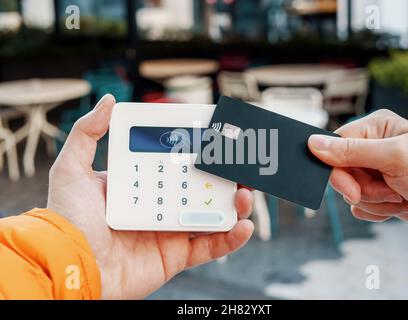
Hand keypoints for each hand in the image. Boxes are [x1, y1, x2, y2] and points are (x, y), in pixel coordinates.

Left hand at [47, 95, 253, 298]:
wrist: (69, 266)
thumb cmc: (67, 219)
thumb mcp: (72, 168)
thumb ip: (88, 133)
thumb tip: (109, 101)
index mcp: (140, 185)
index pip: (175, 164)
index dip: (196, 152)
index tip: (216, 138)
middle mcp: (158, 206)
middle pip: (199, 188)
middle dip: (223, 177)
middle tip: (239, 164)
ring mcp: (169, 232)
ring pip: (211, 215)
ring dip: (235, 204)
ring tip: (247, 193)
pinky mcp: (175, 256)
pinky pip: (210, 247)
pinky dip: (231, 239)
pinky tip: (244, 225)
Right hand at [308, 109, 407, 235]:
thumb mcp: (395, 158)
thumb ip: (351, 150)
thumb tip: (312, 143)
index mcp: (375, 127)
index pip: (335, 146)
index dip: (338, 171)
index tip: (353, 190)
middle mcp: (372, 146)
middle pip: (340, 171)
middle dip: (363, 189)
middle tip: (389, 193)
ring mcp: (375, 170)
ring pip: (349, 191)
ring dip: (374, 201)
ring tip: (401, 198)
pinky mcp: (378, 191)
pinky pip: (359, 205)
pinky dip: (377, 211)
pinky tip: (400, 206)